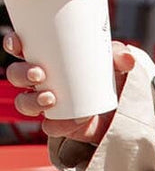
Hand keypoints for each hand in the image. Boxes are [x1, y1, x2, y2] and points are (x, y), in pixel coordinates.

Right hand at [3, 31, 136, 144]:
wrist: (122, 109)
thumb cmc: (111, 77)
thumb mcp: (116, 63)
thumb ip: (120, 57)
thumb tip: (126, 58)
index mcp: (47, 58)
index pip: (20, 48)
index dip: (13, 44)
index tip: (18, 44)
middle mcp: (41, 80)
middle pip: (16, 75)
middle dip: (21, 74)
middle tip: (39, 74)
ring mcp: (47, 103)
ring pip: (24, 102)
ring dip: (31, 100)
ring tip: (50, 98)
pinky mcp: (59, 124)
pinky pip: (50, 126)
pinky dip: (58, 124)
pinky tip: (73, 120)